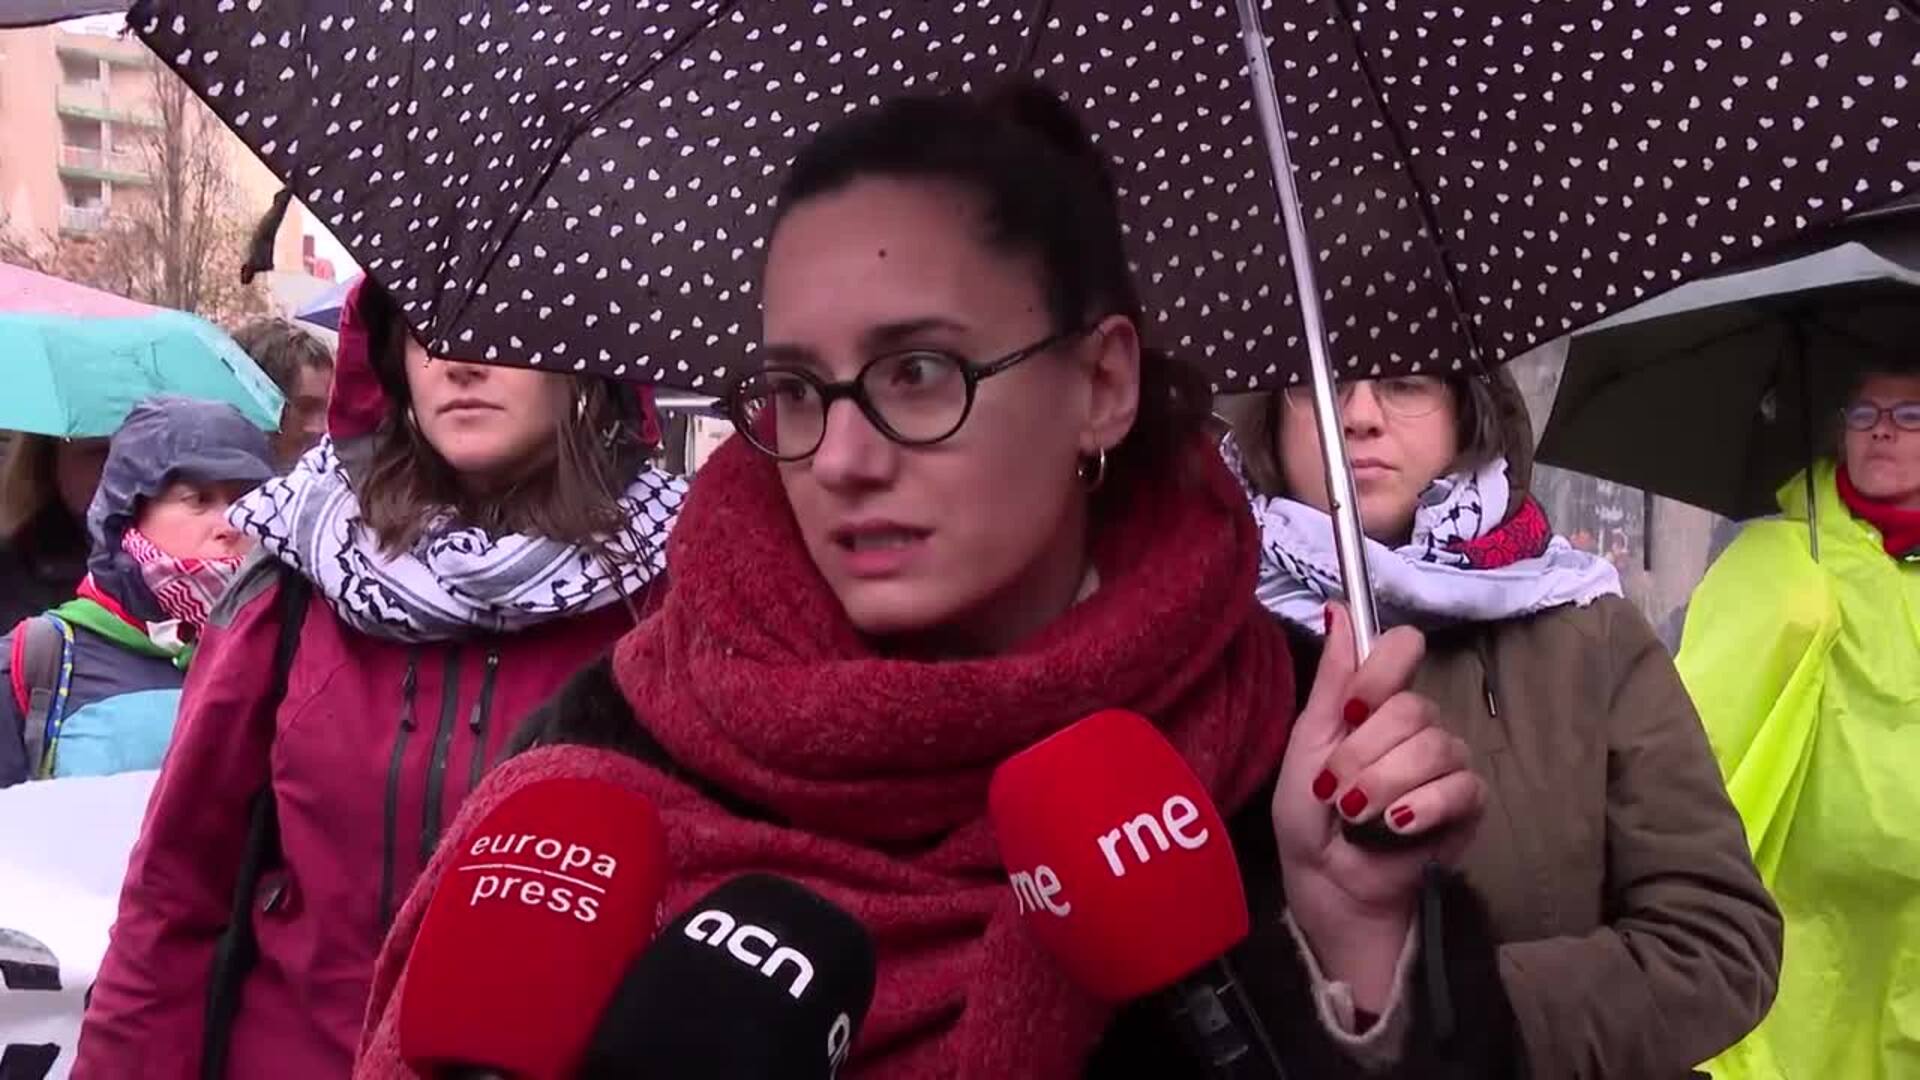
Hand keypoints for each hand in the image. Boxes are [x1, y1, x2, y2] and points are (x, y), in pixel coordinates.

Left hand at [1270, 603, 1484, 1008]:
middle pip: (1411, 708)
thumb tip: (1336, 606)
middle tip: (1335, 791)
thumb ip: (1331, 681)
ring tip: (1356, 817)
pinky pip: (1458, 788)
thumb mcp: (1307, 744)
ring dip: (1383, 787)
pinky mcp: (1469, 805)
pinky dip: (1419, 808)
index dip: (1380, 673)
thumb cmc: (1311, 817)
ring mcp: (1447, 762)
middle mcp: (1417, 725)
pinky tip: (1396, 828)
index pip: (1402, 649)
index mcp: (1376, 704)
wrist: (1330, 884)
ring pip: (1433, 747)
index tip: (1351, 711)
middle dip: (1363, 755)